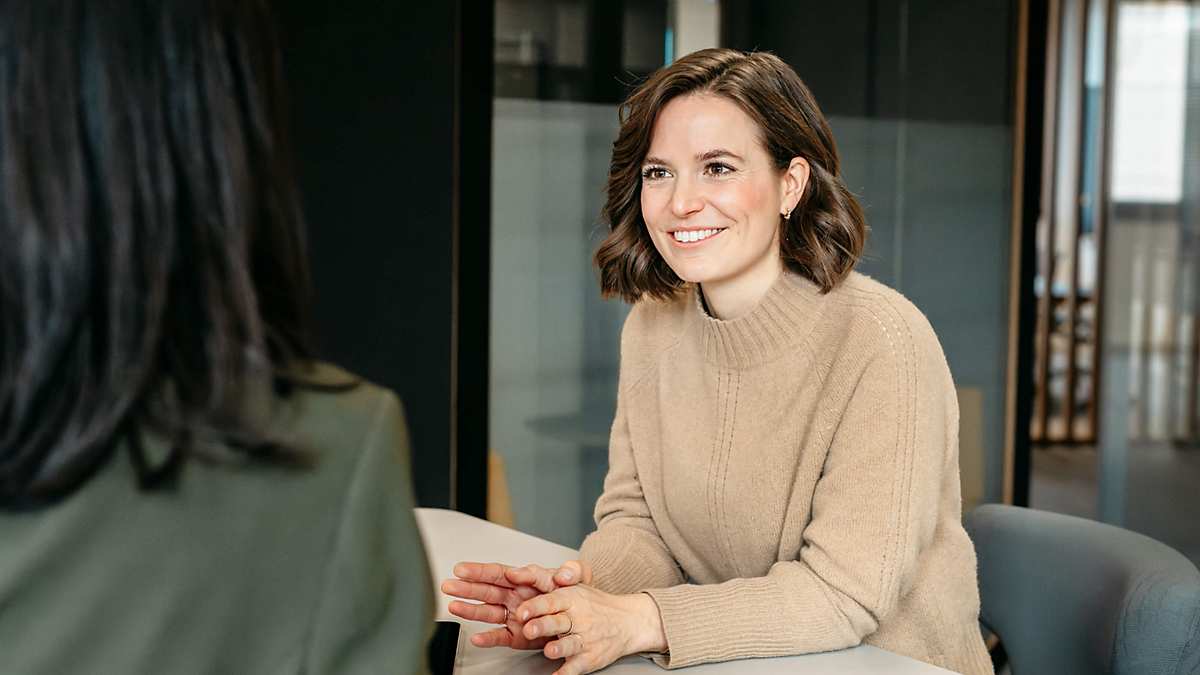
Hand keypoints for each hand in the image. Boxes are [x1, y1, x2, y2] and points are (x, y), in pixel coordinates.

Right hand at [440, 560, 589, 649]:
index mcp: (526, 579)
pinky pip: (500, 636)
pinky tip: (476, 637)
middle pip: (487, 589)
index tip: (467, 569)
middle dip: (467, 586)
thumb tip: (564, 572)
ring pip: (488, 611)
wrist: (584, 617)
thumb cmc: (577, 594)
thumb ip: (573, 571)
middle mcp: (516, 595)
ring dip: (469, 609)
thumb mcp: (581, 577)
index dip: (482, 570)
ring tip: (453, 606)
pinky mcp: (518, 635)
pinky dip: (488, 638)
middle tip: (449, 583)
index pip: (500, 571)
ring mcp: (514, 615)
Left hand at [515, 586, 666, 674]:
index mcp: (571, 599)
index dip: (536, 606)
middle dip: (543, 626)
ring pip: (570, 644)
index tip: (522, 611)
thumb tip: (518, 574)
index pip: (551, 601)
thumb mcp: (577, 586)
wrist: (628, 621)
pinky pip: (576, 667)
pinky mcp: (590, 658)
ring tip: (549, 650)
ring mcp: (585, 639)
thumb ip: (552, 582)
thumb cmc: (596, 604)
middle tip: (528, 630)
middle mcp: (578, 619)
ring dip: (559, 648)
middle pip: (558, 622)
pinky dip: (567, 673)